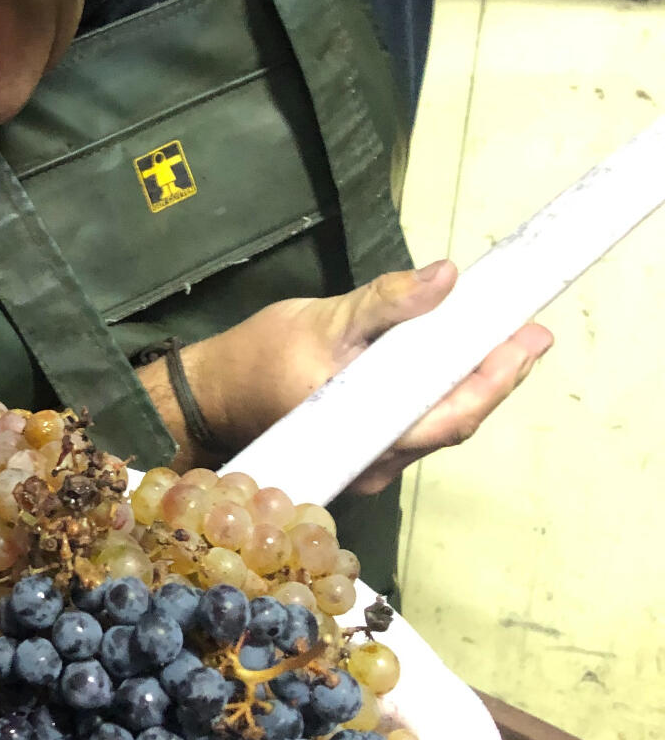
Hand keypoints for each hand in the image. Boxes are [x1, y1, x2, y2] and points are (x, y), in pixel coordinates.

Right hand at [139, 261, 552, 491]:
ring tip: (505, 342)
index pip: (452, 414)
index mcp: (367, 430)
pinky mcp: (364, 451)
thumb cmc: (258, 359)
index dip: (497, 379)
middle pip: (454, 423)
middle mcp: (376, 459)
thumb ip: (387, 301)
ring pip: (437, 425)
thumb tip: (446, 278)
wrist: (209, 399)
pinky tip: (456, 363)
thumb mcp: (324, 319)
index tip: (529, 340)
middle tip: (530, 335)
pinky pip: (417, 424)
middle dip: (497, 377)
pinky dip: (443, 391)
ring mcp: (371, 461)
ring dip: (474, 383)